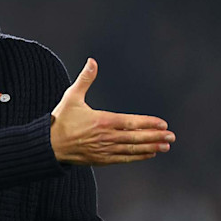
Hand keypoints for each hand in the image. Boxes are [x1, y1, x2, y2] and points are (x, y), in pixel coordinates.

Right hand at [50, 58, 174, 164]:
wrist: (49, 145)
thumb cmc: (61, 120)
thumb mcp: (71, 97)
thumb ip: (85, 79)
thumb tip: (92, 61)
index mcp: (101, 121)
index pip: (130, 123)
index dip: (148, 123)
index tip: (163, 124)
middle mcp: (106, 137)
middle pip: (136, 138)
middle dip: (155, 137)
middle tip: (171, 136)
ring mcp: (104, 150)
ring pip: (132, 149)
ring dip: (150, 147)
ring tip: (165, 146)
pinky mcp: (101, 159)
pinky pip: (124, 158)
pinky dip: (138, 156)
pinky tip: (149, 154)